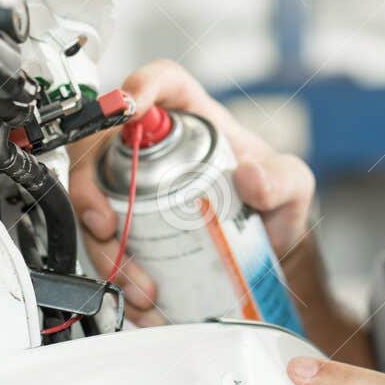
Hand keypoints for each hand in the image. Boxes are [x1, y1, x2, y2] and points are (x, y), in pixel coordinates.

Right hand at [66, 59, 315, 323]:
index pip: (163, 83)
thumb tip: (251, 176)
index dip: (139, 86)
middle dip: (91, 190)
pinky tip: (146, 301)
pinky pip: (106, 249)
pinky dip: (118, 279)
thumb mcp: (292, 185)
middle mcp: (157, 149)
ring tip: (144, 286)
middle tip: (107, 225)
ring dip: (106, 248)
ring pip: (93, 206)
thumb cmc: (272, 201)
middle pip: (101, 149)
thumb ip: (282, 178)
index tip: (129, 108)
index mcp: (195, 120)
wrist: (268, 253)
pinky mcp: (131, 230)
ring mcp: (137, 190)